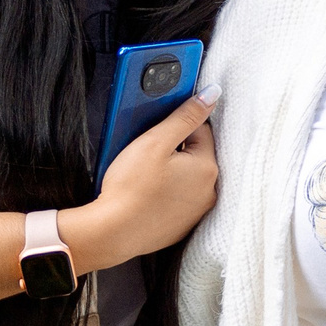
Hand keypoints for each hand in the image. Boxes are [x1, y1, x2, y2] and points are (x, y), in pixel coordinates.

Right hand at [65, 96, 217, 271]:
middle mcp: (210, 191)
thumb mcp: (156, 141)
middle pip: (196, 154)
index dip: (175, 127)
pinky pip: (179, 198)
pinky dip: (167, 193)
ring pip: (188, 177)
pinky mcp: (182, 226)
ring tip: (145, 175)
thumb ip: (186, 115)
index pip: (201, 130)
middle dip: (176, 149)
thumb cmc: (131, 186)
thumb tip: (213, 93)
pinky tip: (147, 193)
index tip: (155, 134)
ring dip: (172, 171)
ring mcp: (197, 211)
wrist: (113, 232)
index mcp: (208, 167)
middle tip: (147, 154)